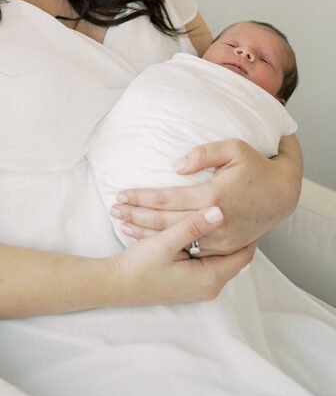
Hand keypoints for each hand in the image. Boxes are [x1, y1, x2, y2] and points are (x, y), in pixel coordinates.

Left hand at [110, 139, 302, 254]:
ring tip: (122, 224)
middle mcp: (215, 221)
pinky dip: (168, 242)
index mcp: (213, 196)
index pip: (168, 199)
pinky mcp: (225, 247)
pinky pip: (191, 247)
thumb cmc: (256, 167)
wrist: (282, 194)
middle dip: (137, 216)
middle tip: (113, 210)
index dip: (142, 197)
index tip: (121, 194)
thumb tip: (174, 166)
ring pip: (176, 238)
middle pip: (166, 222)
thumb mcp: (233, 148)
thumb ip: (203, 154)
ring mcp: (220, 238)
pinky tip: (150, 238)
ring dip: (147, 232)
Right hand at [111, 206, 254, 306]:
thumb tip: (221, 211)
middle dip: (235, 233)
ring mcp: (199, 287)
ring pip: (219, 257)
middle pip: (233, 255)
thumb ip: (193, 226)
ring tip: (222, 212)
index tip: (250, 209)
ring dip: (219, 238)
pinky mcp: (189, 283)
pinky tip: (199, 228)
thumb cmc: (140, 267)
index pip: (244, 254)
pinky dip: (207, 245)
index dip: (249, 232)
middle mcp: (210, 286)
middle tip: (238, 206)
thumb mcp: (166, 242)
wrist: (116, 285)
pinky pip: (207, 261)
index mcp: (210, 278)